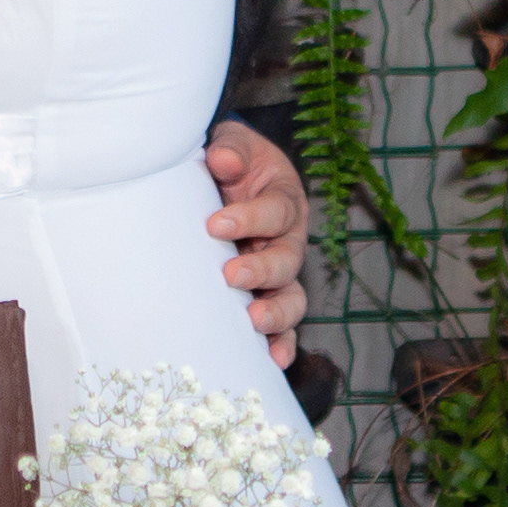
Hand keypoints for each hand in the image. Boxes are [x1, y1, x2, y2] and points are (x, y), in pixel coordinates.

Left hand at [203, 119, 308, 365]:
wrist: (227, 182)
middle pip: (288, 259)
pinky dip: (282, 344)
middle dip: (262, 269)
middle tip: (231, 274)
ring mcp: (280, 274)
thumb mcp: (233, 145)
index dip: (250, 218)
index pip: (275, 211)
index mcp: (283, 200)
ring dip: (276, 312)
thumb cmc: (230, 164)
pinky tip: (272, 361)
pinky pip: (283, 327)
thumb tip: (222, 160)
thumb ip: (230, 148)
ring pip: (292, 297)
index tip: (215, 224)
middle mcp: (288, 240)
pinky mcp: (268, 297)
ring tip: (254, 320)